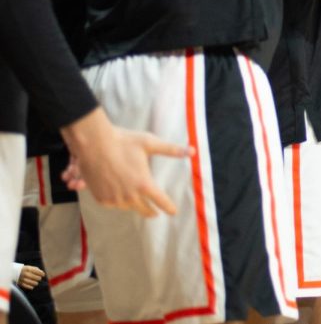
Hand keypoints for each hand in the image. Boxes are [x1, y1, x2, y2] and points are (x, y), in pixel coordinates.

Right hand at [16, 264, 44, 289]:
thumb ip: (36, 269)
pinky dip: (31, 287)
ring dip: (35, 283)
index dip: (41, 273)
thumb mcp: (30, 267)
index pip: (37, 271)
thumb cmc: (25, 270)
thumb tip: (43, 273)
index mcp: (28, 269)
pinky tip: (33, 286)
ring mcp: (23, 278)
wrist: (14, 272)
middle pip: (35, 277)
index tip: (43, 275)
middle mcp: (25, 274)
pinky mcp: (20, 283)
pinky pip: (27, 286)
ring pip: (32, 282)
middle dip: (38, 278)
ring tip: (36, 283)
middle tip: (39, 278)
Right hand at [60, 108, 187, 216]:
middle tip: (155, 213)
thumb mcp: (150, 143)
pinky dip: (118, 201)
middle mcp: (130, 196)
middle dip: (152, 211)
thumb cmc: (123, 142)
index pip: (161, 201)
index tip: (173, 212)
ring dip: (134, 205)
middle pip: (145, 209)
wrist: (93, 145)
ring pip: (128, 207)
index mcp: (144, 184)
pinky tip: (120, 196)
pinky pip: (113, 204)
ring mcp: (114, 199)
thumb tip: (193, 151)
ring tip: (137, 201)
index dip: (168, 207)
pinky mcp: (101, 198)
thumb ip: (171, 150)